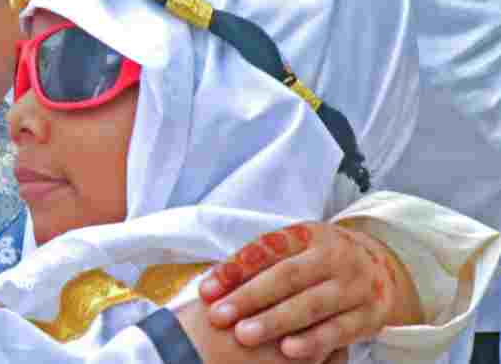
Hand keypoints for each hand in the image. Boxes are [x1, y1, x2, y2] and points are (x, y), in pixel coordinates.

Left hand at [198, 222, 420, 360]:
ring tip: (245, 335)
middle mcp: (335, 256)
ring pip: (312, 305)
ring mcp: (355, 285)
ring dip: (276, 321)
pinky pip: (339, 331)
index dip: (234, 269)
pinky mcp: (370, 315)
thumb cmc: (315, 261)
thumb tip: (209, 288)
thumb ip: (253, 265)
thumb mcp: (291, 250)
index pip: (266, 248)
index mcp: (308, 234)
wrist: (380, 268)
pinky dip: (313, 341)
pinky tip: (288, 351)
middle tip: (218, 317)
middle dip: (250, 298)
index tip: (205, 292)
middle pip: (287, 276)